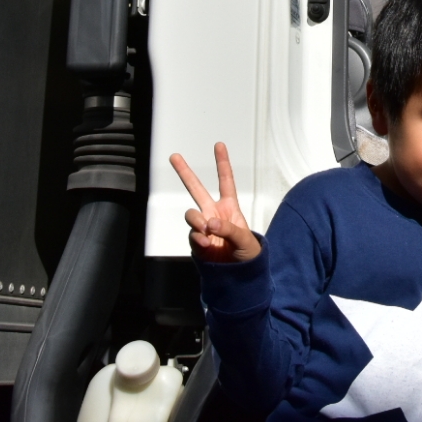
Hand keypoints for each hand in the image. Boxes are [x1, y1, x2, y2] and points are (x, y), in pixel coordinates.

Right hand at [169, 143, 261, 262]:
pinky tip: (206, 243)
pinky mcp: (197, 242)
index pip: (226, 181)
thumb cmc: (248, 254)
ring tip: (207, 230)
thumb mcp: (246, 240)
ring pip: (191, 214)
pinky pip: (192, 235)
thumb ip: (229, 228)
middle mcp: (213, 213)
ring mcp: (203, 227)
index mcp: (229, 208)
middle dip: (185, 172)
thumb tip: (209, 223)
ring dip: (196, 220)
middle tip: (174, 156)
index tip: (219, 145)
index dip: (222, 163)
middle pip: (196, 189)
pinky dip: (197, 238)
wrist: (239, 276)